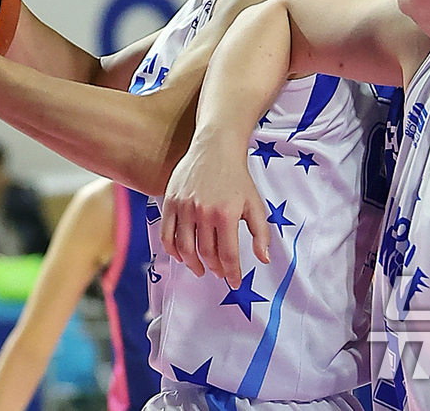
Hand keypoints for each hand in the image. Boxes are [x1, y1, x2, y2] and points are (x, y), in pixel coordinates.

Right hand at [159, 133, 269, 287]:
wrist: (215, 148)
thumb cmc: (237, 177)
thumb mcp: (256, 204)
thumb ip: (261, 233)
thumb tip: (263, 259)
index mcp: (226, 214)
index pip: (228, 255)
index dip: (232, 273)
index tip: (234, 282)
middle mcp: (203, 211)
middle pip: (206, 253)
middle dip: (215, 268)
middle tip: (220, 273)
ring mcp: (184, 206)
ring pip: (184, 248)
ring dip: (192, 264)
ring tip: (200, 268)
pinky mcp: (170, 201)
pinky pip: (166, 234)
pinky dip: (172, 250)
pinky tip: (181, 255)